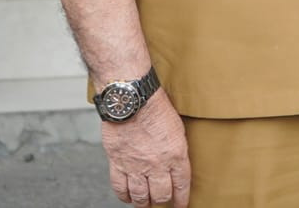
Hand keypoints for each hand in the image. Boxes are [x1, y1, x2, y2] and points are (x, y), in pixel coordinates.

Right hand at [101, 89, 190, 206]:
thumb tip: (177, 163)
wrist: (132, 101)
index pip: (181, 185)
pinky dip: (124, 196)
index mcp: (176, 155)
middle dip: (163, 201)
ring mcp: (136, 166)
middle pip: (161, 194)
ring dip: (144, 203)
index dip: (181, 199)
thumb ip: (177, 149)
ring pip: (140, 196)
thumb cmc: (156, 109)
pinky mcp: (118, 163)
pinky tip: (128, 198)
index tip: (180, 205)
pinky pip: (120, 188)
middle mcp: (157, 165)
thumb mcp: (178, 129)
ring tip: (146, 203)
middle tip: (162, 202)